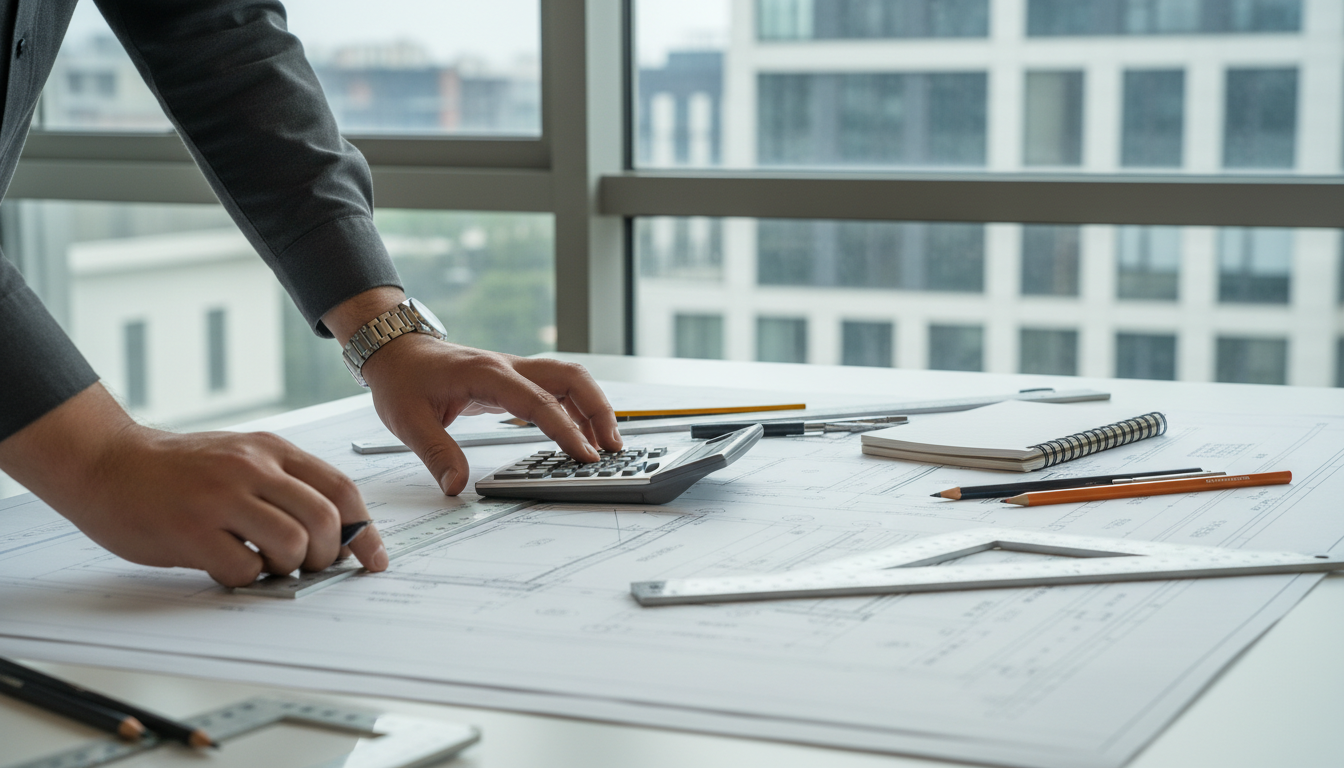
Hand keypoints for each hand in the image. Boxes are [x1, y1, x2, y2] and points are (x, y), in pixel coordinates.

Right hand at [0, 385, 387, 587]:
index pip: (341, 489)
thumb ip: (285, 483)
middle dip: (328, 555)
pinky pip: (244, 569)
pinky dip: (247, 579)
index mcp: (271, 450)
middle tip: (309, 565)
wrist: (107, 463)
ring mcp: (221, 498)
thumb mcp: (241, 456)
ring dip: (289, 567)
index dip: (366, 530)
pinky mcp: (191, 531)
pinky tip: (229, 565)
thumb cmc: (179, 469)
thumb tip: (338, 531)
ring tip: (266, 564)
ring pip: (292, 544)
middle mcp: (252, 468)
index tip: (374, 559)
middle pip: (325, 520)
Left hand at [323, 288, 622, 495]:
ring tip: (607, 444)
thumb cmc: (402, 379)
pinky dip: (576, 409)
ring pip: (570, 380)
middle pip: (571, 378)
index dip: (567, 430)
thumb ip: (436, 454)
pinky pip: (556, 389)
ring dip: (594, 407)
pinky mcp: (514, 380)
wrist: (396, 350)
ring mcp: (515, 371)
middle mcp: (509, 367)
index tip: (586, 456)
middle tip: (613, 447)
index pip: (539, 402)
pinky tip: (581, 433)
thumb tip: (456, 486)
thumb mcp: (408, 421)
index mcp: (487, 375)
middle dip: (599, 410)